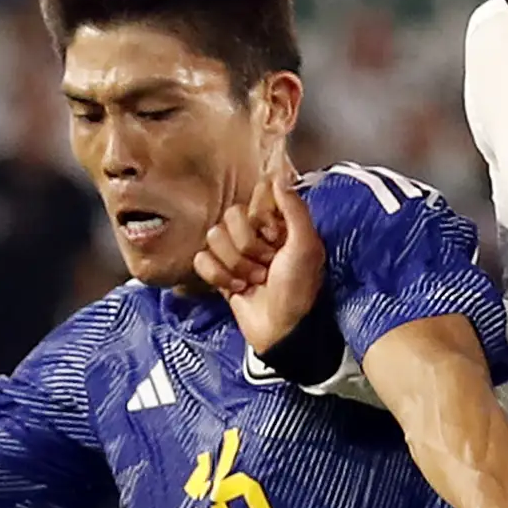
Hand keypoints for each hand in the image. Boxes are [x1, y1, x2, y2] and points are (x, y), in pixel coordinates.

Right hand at [197, 160, 323, 354]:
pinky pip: (201, 259)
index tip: (275, 237)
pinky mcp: (218, 273)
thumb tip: (278, 177)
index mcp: (278, 224)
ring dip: (234, 265)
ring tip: (254, 281)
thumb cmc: (299, 290)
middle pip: (230, 218)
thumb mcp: (306, 246)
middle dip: (247, 247)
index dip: (260, 220)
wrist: (281, 331)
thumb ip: (294, 209)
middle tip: (266, 266)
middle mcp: (255, 235)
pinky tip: (236, 289)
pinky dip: (217, 276)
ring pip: (214, 238)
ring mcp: (235, 254)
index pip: (254, 200)